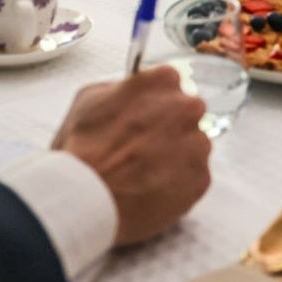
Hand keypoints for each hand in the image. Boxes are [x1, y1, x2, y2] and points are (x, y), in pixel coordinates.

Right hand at [52, 66, 211, 245]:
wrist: (85, 200)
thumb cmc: (80, 149)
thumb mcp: (88, 99)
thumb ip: (121, 88)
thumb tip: (131, 92)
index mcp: (162, 81)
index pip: (170, 81)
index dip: (154, 99)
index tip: (143, 113)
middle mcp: (187, 108)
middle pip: (187, 112)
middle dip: (170, 125)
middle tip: (143, 144)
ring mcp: (197, 145)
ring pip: (194, 144)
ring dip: (177, 154)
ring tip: (145, 171)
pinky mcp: (201, 179)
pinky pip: (195, 176)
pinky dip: (178, 182)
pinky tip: (152, 188)